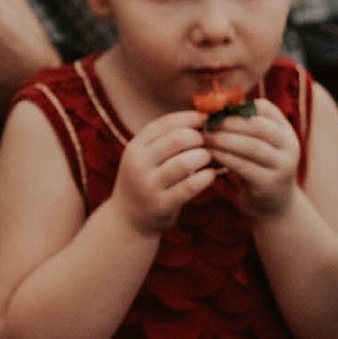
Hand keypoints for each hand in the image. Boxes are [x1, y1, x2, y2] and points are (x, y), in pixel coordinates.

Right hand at [111, 109, 218, 235]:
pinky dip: (205, 177)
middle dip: (198, 138)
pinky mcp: (162, 204)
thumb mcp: (144, 157)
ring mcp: (149, 185)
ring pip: (184, 162)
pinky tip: (210, 175)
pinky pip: (190, 186)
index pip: (165, 123)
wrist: (127, 220)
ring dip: (203, 157)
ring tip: (208, 158)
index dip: (189, 118)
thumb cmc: (144, 182)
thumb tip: (200, 117)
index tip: (206, 119)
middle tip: (207, 143)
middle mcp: (139, 164)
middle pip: (176, 139)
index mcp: (135, 147)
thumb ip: (164, 140)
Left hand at [202, 97, 300, 217]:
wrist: (272, 205)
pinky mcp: (269, 184)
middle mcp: (289, 146)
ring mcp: (282, 166)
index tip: (216, 109)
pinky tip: (210, 154)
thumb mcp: (259, 145)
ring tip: (205, 137)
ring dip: (225, 140)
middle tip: (207, 122)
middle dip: (230, 122)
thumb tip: (216, 104)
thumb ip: (246, 127)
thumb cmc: (257, 168)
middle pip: (259, 127)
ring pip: (252, 146)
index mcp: (286, 131)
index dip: (239, 107)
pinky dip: (225, 158)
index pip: (266, 109)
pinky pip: (244, 166)